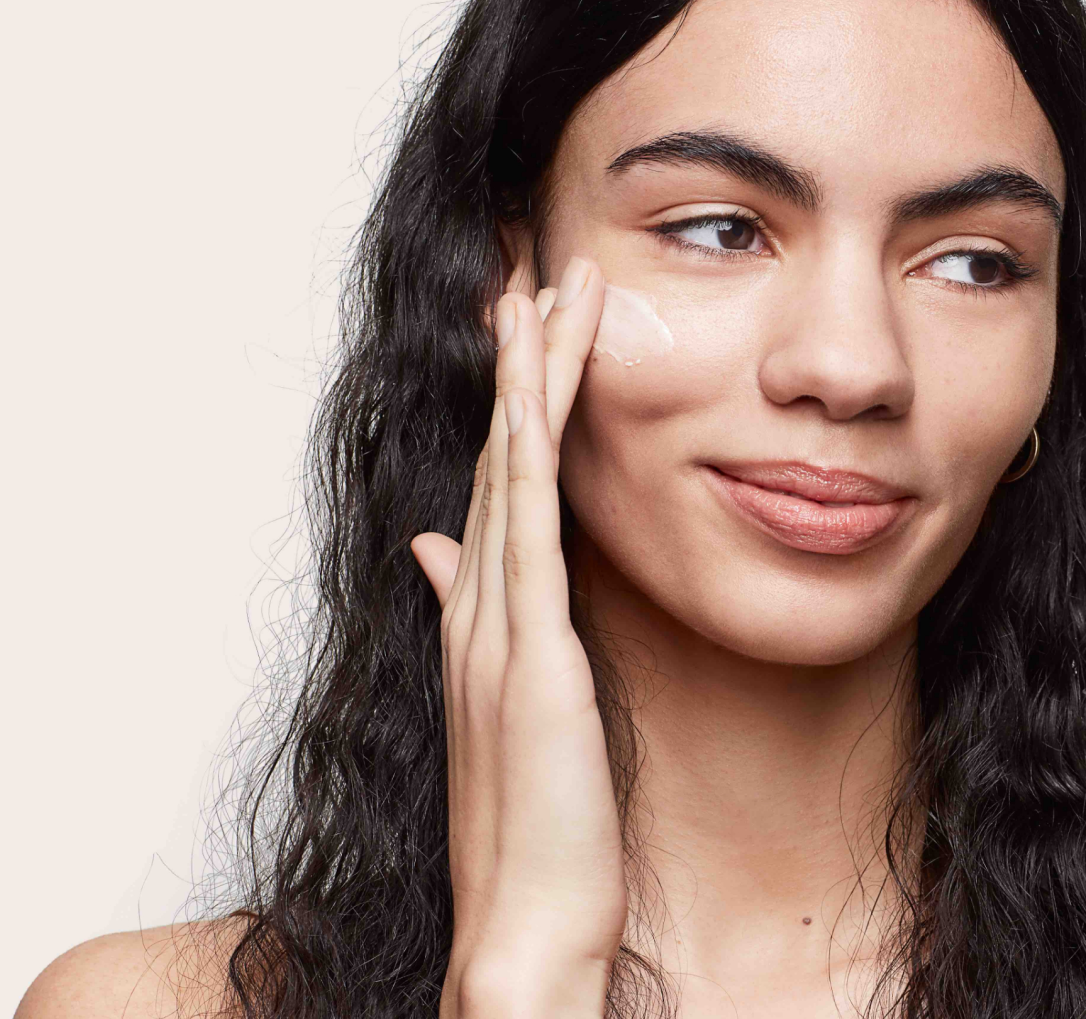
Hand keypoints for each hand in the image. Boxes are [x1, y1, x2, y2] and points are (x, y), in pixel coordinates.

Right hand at [410, 257, 621, 1018]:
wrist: (526, 917)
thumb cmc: (534, 821)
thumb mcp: (506, 701)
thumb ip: (475, 617)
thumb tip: (439, 547)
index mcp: (490, 614)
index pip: (502, 482)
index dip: (515, 400)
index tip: (535, 329)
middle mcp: (484, 606)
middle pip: (502, 456)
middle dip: (521, 362)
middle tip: (538, 271)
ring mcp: (501, 628)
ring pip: (510, 476)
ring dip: (525, 381)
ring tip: (542, 292)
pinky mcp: (529, 659)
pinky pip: (525, 541)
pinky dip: (524, 464)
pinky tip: (532, 401)